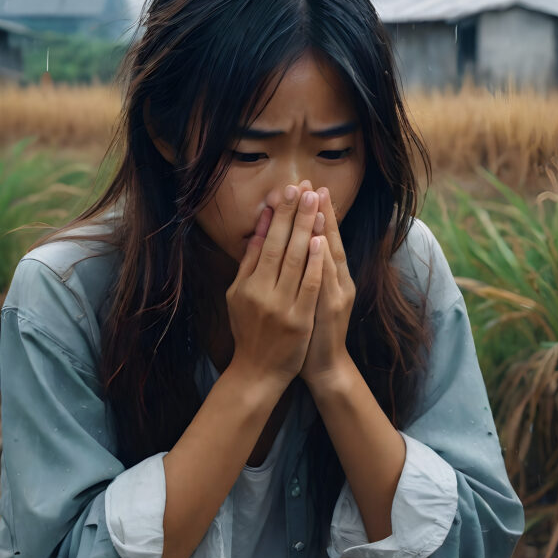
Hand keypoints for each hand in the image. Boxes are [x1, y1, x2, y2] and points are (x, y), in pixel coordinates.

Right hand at [225, 183, 324, 391]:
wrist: (258, 372)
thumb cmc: (249, 331)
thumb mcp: (238, 296)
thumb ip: (249, 263)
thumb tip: (259, 230)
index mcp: (247, 284)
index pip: (265, 241)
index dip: (277, 215)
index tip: (286, 190)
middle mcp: (261, 292)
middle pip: (280, 245)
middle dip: (293, 214)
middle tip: (303, 185)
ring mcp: (281, 306)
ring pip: (295, 261)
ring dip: (306, 229)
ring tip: (314, 203)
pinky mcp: (298, 320)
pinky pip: (307, 286)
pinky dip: (313, 263)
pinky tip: (319, 241)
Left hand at [299, 186, 355, 389]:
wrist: (325, 367)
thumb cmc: (314, 332)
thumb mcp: (315, 297)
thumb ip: (310, 271)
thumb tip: (302, 243)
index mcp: (336, 278)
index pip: (329, 240)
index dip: (324, 215)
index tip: (315, 188)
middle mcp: (340, 283)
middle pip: (331, 242)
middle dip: (322, 213)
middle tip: (314, 186)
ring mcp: (336, 296)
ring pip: (330, 258)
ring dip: (324, 230)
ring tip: (318, 204)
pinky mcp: (329, 311)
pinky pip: (323, 281)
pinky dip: (321, 262)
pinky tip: (317, 243)